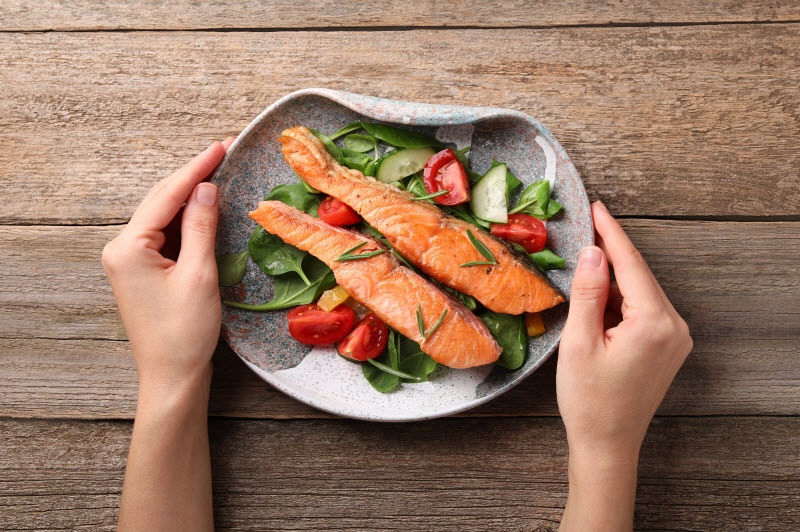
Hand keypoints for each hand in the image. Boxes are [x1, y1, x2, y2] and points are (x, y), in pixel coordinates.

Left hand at [102, 140, 230, 391]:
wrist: (171, 376)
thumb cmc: (184, 333)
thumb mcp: (199, 275)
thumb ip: (201, 227)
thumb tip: (207, 188)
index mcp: (128, 247)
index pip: (166, 196)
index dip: (196, 169)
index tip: (222, 146)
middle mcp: (121, 249)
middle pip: (160, 200)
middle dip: (192, 176)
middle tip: (224, 153)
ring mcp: (130, 260)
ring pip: (163, 215)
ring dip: (190, 195)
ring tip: (218, 171)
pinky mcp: (142, 271)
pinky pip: (165, 234)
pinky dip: (186, 219)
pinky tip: (205, 206)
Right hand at [557, 201, 691, 529]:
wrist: (608, 443)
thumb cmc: (589, 400)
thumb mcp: (579, 343)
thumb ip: (588, 294)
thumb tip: (593, 253)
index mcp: (654, 322)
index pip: (631, 264)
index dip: (611, 233)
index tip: (596, 207)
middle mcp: (674, 326)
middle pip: (639, 275)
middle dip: (611, 252)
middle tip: (585, 228)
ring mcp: (675, 337)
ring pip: (640, 292)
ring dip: (613, 278)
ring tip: (583, 265)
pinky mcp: (668, 346)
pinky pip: (643, 309)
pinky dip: (620, 299)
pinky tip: (597, 296)